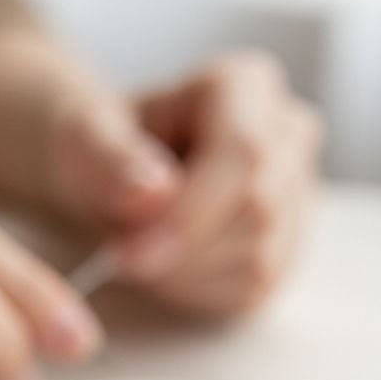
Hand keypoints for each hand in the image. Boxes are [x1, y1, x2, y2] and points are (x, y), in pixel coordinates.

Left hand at [47, 52, 321, 314]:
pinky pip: (255, 289)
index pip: (243, 153)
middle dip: (181, 253)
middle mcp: (287, 133)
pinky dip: (199, 294)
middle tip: (120, 262)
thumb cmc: (102, 151)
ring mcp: (297, 193)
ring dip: (186, 277)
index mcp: (245, 85)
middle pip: (258, 211)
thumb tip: (152, 193)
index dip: (189, 215)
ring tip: (142, 255)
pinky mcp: (288, 247)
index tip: (128, 255)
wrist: (114, 181)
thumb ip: (108, 159)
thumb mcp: (83, 141)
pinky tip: (168, 271)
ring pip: (259, 258)